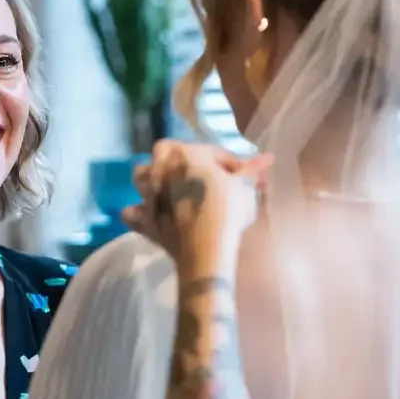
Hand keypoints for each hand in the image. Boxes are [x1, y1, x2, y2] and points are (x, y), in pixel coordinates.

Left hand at [121, 141, 272, 268]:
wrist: (206, 248)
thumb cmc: (227, 212)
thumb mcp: (245, 188)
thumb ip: (252, 171)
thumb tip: (268, 158)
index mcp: (187, 153)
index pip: (209, 150)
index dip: (226, 161)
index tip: (240, 175)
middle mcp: (161, 168)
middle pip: (166, 152)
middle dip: (181, 160)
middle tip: (201, 176)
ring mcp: (148, 194)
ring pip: (140, 175)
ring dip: (153, 178)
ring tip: (170, 188)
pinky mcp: (144, 220)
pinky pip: (131, 212)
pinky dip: (139, 213)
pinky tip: (152, 216)